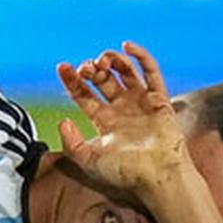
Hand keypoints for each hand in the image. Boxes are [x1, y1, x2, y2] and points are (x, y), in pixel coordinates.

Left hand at [55, 42, 193, 201]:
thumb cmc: (124, 172)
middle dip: (92, 70)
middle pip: (103, 81)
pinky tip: (126, 46)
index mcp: (104, 122)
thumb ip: (71, 143)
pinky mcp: (160, 99)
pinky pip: (151, 72)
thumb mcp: (88, 160)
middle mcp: (122, 110)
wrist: (156, 175)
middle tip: (86, 67)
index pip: (84, 96)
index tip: (62, 66)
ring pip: (125, 72)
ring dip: (112, 61)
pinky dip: (141, 56)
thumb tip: (63, 121)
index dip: (72, 80)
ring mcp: (141, 103)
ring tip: (102, 60)